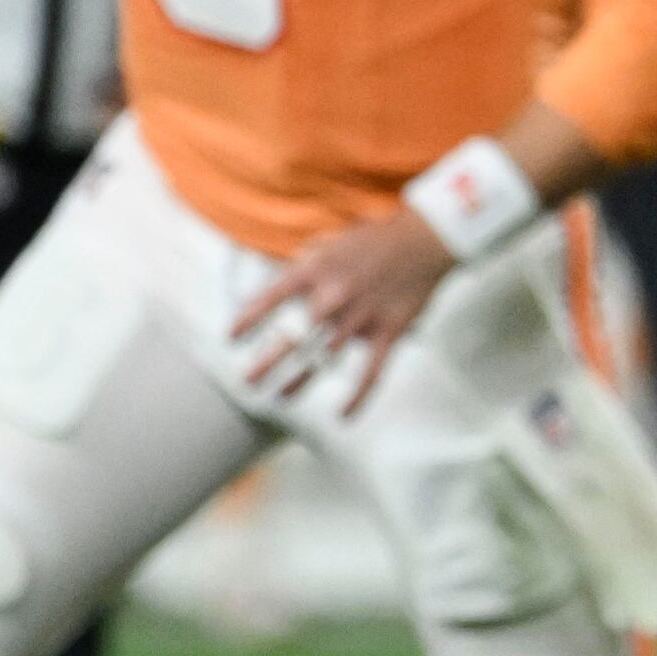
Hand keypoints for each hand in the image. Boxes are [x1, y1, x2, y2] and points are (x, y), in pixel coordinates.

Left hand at [231, 210, 453, 413]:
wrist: (424, 241)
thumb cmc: (372, 241)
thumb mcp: (328, 243)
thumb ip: (303, 268)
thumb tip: (279, 292)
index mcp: (314, 270)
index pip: (269, 299)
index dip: (248, 320)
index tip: (232, 338)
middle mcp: (333, 296)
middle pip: (293, 337)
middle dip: (267, 362)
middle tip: (248, 381)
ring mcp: (362, 316)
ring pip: (325, 358)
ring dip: (300, 381)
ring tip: (281, 396)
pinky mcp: (389, 331)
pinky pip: (372, 370)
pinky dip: (358, 395)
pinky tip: (344, 415)